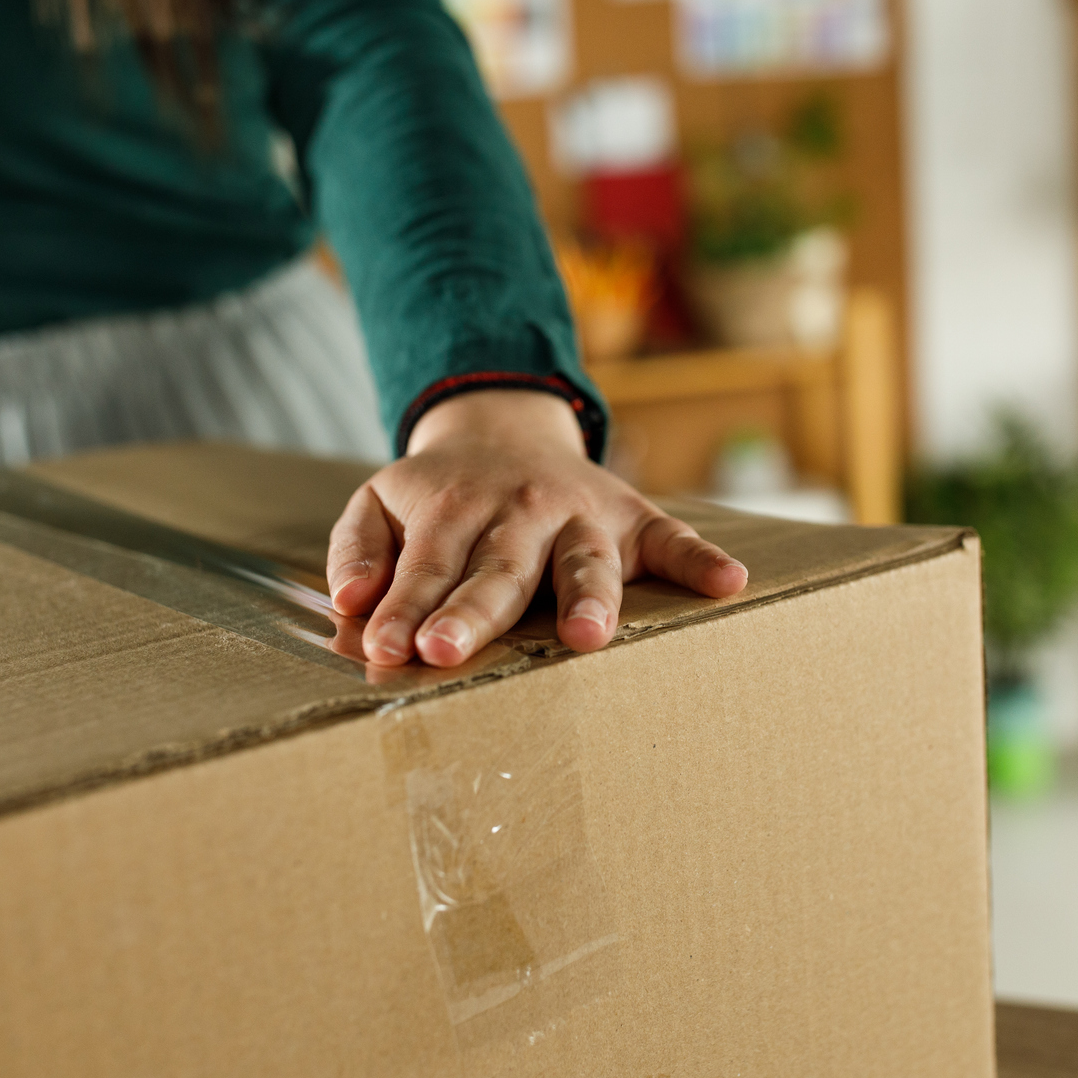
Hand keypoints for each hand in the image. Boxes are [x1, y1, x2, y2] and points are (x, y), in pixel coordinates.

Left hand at [328, 389, 748, 667]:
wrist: (503, 426)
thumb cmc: (440, 492)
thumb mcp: (380, 500)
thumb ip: (359, 548)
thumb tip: (348, 604)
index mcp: (455, 508)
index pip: (427, 567)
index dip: (406, 610)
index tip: (388, 652)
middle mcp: (520, 511)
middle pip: (499, 569)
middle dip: (475, 612)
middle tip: (448, 650)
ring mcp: (582, 515)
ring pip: (584, 560)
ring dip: (588, 597)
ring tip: (586, 638)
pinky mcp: (634, 518)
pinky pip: (674, 539)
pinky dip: (703, 560)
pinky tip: (729, 583)